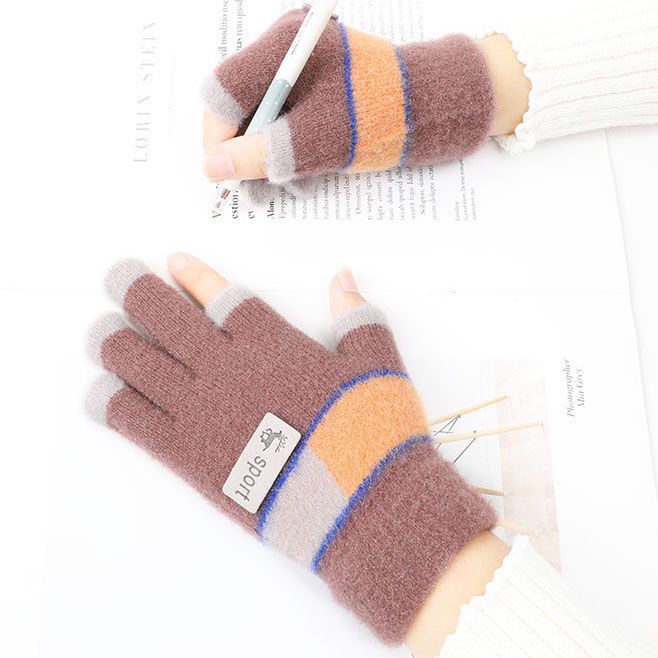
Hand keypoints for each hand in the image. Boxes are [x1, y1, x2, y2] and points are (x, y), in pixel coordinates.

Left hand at [85, 253, 496, 644]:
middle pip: (165, 317)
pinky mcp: (189, 456)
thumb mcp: (378, 365)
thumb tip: (343, 276)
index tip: (171, 260)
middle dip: (135, 290)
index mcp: (272, 343)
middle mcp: (228, 368)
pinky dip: (110, 404)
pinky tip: (98, 393)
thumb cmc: (374, 433)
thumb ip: (358, 316)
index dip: (193, 275)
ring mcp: (203, 411)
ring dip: (114, 343)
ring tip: (102, 333)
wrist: (361, 505)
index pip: (220, 296)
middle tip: (117, 275)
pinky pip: (135, 421)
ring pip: (139, 363)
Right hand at [201, 9, 501, 194]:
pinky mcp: (317, 94)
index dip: (217, 136)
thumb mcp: (316, 141)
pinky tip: (304, 178)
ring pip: (262, 122)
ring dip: (270, 161)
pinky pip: (286, 126)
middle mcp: (287, 55)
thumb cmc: (382, 117)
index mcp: (283, 48)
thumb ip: (259, 154)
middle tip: (254, 192)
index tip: (223, 174)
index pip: (223, 90)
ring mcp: (302, 75)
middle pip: (240, 107)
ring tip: (289, 189)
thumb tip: (212, 167)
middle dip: (245, 153)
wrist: (434, 111)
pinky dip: (290, 155)